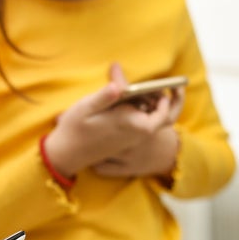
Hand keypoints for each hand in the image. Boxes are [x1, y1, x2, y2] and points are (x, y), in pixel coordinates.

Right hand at [43, 63, 182, 177]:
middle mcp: (135, 133)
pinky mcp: (125, 140)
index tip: (169, 85)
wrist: (66, 154)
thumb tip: (118, 86)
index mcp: (131, 124)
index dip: (170, 98)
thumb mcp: (86, 108)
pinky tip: (133, 101)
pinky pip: (143, 127)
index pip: (163, 112)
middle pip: (163, 119)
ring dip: (155, 106)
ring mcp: (131, 138)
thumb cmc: (75, 129)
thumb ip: (104, 96)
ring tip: (148, 91)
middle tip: (171, 88)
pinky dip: (145, 113)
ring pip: (153, 122)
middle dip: (169, 103)